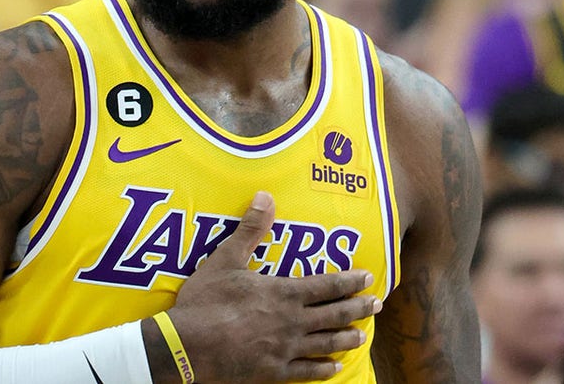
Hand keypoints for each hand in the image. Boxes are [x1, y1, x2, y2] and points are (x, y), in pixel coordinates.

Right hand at [149, 192, 381, 382]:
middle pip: (334, 314)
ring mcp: (284, 350)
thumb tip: (266, 196)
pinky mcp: (273, 372)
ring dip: (346, 338)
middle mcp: (291, 322)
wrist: (186, 346)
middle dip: (358, 308)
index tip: (368, 278)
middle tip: (377, 305)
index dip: (350, 281)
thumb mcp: (224, 259)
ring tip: (362, 335)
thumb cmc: (205, 301)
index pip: (326, 285)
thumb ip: (250, 230)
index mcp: (282, 293)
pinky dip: (323, 369)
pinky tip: (334, 367)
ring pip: (325, 343)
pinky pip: (306, 372)